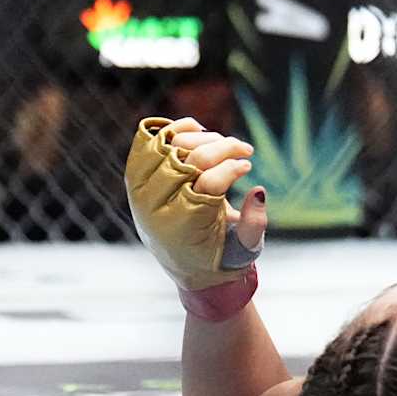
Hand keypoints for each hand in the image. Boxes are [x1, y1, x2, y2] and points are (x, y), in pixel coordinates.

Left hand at [125, 117, 268, 320]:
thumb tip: (258, 190)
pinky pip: (147, 143)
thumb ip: (255, 223)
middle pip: (189, 159)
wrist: (189, 266)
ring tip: (224, 143)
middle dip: (223, 148)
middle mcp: (155, 208)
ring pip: (168, 145)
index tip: (249, 164)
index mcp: (181, 228)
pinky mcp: (139, 180)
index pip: (207, 182)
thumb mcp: (246, 249)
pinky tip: (197, 129)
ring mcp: (142, 192)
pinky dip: (172, 130)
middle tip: (245, 150)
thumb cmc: (222, 256)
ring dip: (202, 137)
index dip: (231, 168)